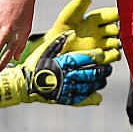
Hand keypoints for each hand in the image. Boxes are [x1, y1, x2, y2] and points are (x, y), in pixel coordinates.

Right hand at [0, 32, 116, 107]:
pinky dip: (90, 98)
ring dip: (98, 83)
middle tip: (108, 68)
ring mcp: (65, 89)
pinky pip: (80, 99)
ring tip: (103, 79)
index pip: (83, 59)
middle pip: (89, 74)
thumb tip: (72, 32)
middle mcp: (66, 76)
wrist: (25, 84)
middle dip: (101, 71)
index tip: (101, 55)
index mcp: (62, 62)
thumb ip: (60, 41)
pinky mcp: (63, 99)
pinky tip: (98, 96)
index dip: (94, 57)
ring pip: (87, 87)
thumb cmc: (35, 65)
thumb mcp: (46, 50)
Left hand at [43, 0, 119, 52]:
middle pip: (115, 29)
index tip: (117, 15)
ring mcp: (100, 45)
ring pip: (116, 42)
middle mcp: (100, 32)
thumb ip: (76, 6)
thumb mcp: (68, 17)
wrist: (55, 49)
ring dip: (115, 42)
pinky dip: (114, 54)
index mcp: (95, 19)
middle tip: (113, 31)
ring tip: (109, 42)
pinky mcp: (99, 57)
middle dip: (116, 29)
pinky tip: (106, 52)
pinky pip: (113, 55)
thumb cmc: (61, 31)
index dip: (116, 14)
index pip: (111, 15)